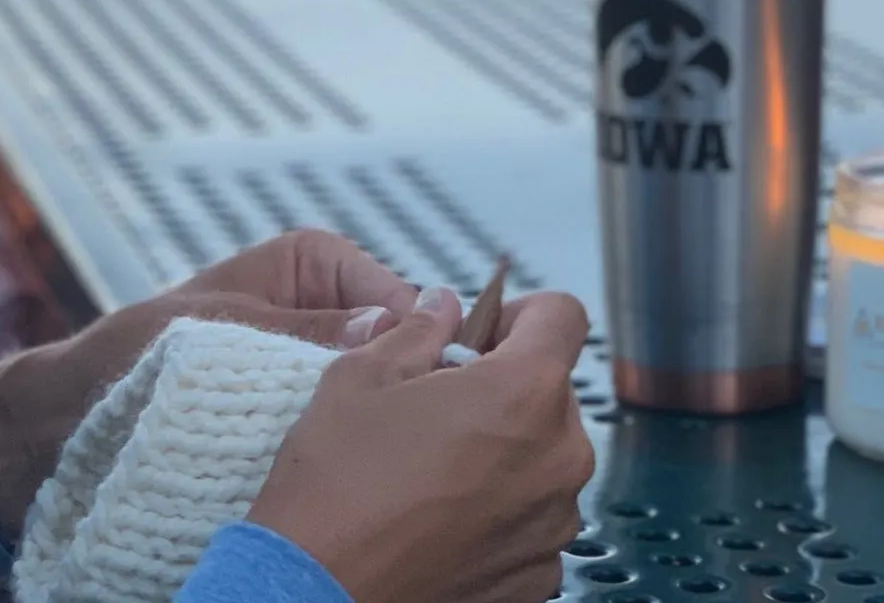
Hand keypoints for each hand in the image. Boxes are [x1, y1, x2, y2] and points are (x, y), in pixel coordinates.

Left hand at [0, 230, 416, 535]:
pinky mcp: (295, 422)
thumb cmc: (128, 353)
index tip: (423, 376)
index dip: (417, 333)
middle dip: (400, 383)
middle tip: (398, 422)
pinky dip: (340, 452)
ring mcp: (312, 369)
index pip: (395, 292)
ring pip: (373, 395)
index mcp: (309, 264)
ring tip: (366, 452)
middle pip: (395, 347)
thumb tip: (390, 320)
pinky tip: (339, 473)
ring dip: (369, 422)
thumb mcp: (216, 329)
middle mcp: (321, 310)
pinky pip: (338, 432)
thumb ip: (301, 327)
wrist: (68, 420)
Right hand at [248, 289, 594, 602]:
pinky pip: (532, 516)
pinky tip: (440, 511)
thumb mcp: (363, 375)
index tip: (482, 332)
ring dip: (503, 446)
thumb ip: (418, 330)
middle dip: (504, 382)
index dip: (521, 312)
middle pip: (552, 390)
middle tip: (438, 398)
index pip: (563, 315)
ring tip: (433, 462)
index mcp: (524, 393)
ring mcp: (554, 525)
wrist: (320, 590)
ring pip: (543, 454)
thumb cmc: (339, 484)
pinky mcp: (539, 575)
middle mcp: (559, 458)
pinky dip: (498, 505)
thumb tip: (442, 308)